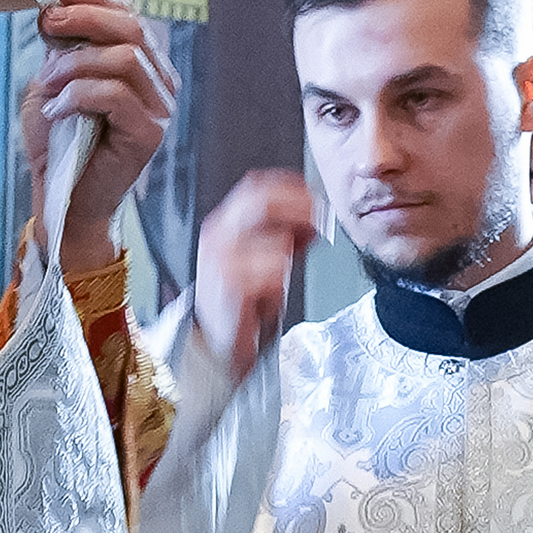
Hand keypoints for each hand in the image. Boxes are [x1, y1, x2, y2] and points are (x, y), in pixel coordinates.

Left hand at [17, 0, 175, 270]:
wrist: (59, 195)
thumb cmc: (58, 142)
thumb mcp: (54, 80)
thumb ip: (60, 45)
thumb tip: (53, 5)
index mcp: (141, 64)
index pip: (128, 14)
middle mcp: (158, 83)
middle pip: (132, 28)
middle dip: (84, 18)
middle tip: (47, 25)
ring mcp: (159, 109)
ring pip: (125, 58)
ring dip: (75, 64)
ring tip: (48, 85)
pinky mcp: (149, 134)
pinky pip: (115, 95)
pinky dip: (78, 95)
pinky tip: (57, 111)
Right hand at [190, 169, 318, 384]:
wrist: (215, 345)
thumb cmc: (240, 301)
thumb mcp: (263, 257)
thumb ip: (284, 233)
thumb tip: (313, 216)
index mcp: (224, 224)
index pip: (256, 186)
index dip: (291, 188)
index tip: (315, 199)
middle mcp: (219, 237)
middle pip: (264, 203)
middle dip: (300, 211)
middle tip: (318, 226)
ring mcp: (222, 262)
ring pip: (276, 243)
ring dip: (288, 263)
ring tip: (277, 283)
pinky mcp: (231, 289)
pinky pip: (272, 276)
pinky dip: (278, 289)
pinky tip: (266, 302)